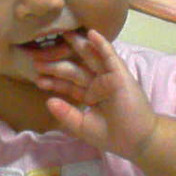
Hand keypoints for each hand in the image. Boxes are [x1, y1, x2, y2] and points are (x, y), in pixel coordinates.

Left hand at [35, 29, 157, 159]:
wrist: (138, 141)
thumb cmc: (113, 136)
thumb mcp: (83, 127)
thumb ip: (66, 114)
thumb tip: (48, 101)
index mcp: (89, 95)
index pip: (68, 84)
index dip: (53, 80)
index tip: (37, 77)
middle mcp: (97, 83)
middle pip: (74, 70)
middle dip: (56, 64)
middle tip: (37, 58)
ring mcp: (109, 77)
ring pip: (90, 58)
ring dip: (77, 45)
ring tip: (62, 34)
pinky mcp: (120, 74)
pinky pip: (109, 56)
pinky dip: (102, 44)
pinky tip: (91, 33)